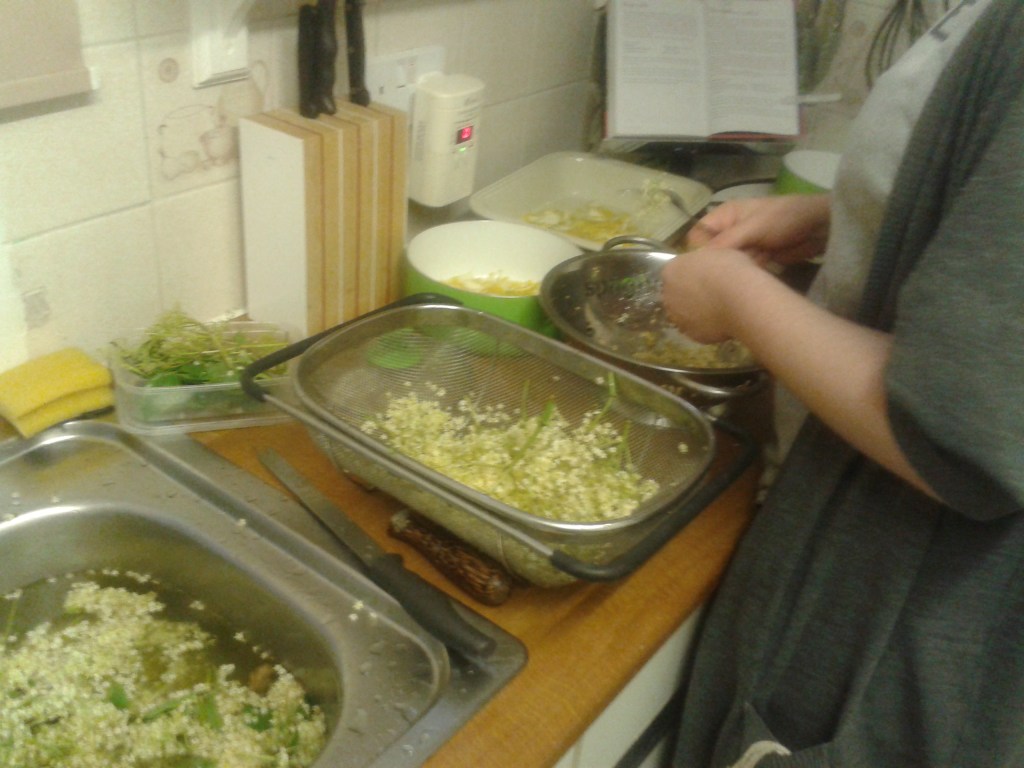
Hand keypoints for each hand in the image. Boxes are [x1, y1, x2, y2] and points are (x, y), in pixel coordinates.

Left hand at [661, 247, 755, 343]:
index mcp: (671, 271)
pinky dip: (708, 326)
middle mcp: (668, 295)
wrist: (741, 299)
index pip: (675, 272)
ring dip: (696, 312)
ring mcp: (678, 317)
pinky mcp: (691, 335)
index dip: (692, 273)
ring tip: (720, 308)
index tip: (707, 275)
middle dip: (690, 294)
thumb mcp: (716, 250)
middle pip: (676, 294)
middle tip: (713, 292)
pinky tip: (724, 320)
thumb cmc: (730, 269)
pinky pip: (698, 329)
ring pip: (685, 314)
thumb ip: (702, 258)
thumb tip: (702, 259)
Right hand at [686, 194, 830, 266]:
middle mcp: (731, 231)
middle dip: (717, 264)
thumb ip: (726, 241)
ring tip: (742, 276)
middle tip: (724, 276)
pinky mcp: (756, 260)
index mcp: (725, 216)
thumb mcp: (753, 227)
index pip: (698, 235)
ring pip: (727, 264)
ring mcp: (744, 246)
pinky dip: (746, 275)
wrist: (820, 228)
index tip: (706, 266)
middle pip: (712, 253)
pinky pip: (742, 270)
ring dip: (734, 271)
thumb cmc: (785, 218)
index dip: (699, 250)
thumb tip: (699, 259)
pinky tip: (751, 280)